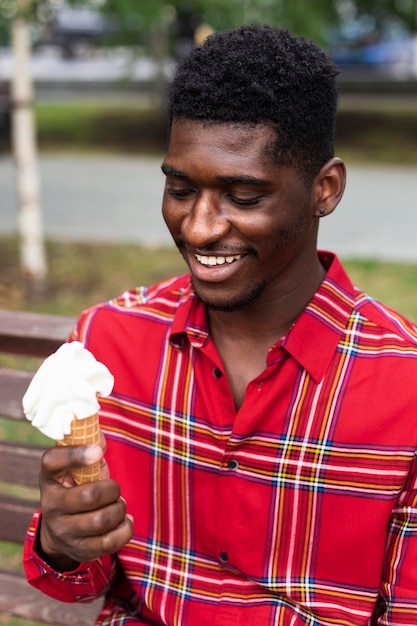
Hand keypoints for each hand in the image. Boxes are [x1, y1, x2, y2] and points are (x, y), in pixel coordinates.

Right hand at [38, 440, 133, 570]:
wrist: (61, 529)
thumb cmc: (76, 487)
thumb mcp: (77, 466)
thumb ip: (89, 446)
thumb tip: (99, 434)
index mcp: (49, 477)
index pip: (52, 461)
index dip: (75, 455)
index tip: (98, 452)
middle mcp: (50, 505)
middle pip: (88, 496)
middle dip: (112, 489)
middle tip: (114, 488)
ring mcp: (63, 530)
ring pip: (101, 520)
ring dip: (119, 508)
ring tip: (118, 504)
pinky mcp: (79, 550)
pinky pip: (109, 543)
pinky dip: (125, 529)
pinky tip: (124, 521)